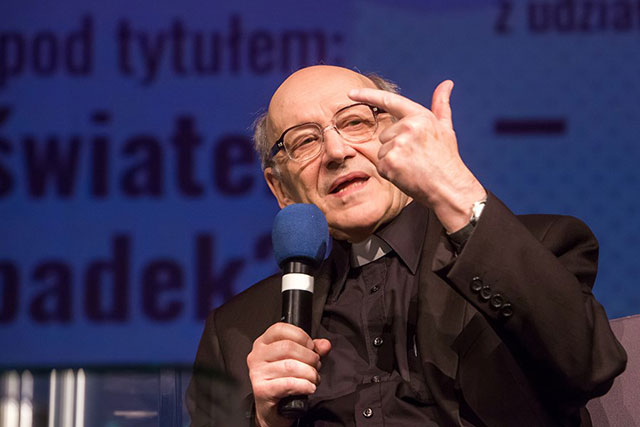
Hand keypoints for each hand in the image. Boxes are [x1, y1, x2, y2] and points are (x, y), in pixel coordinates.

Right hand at [247, 322, 330, 426]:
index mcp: (263, 343)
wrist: (273, 410)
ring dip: (309, 373)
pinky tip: (310, 387)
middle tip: (316, 365)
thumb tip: (325, 345)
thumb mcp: (299, 360)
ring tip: (314, 378)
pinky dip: (304, 385)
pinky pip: (288, 384)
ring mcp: (257, 372)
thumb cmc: (283, 381)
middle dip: (309, 357)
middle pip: (288, 347)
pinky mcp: (262, 389)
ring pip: (290, 366)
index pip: (280, 329)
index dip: (301, 336)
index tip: (311, 347)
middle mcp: (257, 355)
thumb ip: (313, 350)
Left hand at [349, 81, 485, 231]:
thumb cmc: (446, 159)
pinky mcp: (389, 162)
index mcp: (420, 116)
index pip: (389, 101)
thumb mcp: (446, 128)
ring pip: (382, 150)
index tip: (351, 93)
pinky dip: (390, 172)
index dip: (367, 95)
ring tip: (412, 167)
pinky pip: (380, 165)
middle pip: (385, 134)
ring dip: (393, 160)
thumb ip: (441, 105)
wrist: (449, 188)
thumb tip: (447, 83)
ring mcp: (397, 145)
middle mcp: (408, 127)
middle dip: (395, 146)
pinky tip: (406, 175)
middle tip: (416, 157)